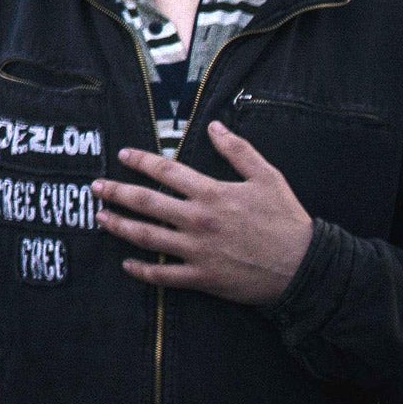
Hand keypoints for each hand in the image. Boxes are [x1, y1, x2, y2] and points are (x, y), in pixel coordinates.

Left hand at [92, 121, 313, 304]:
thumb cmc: (286, 220)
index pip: (166, 172)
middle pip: (146, 203)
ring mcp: (198, 251)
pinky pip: (165, 276)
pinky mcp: (203, 278)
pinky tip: (127, 265)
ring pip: (148, 238)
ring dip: (120, 227)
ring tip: (101, 219)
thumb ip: (238, 150)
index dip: (140, 161)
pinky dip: (143, 272)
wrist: (306, 267)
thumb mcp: (267, 177)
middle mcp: (198, 221)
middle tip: (96, 187)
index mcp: (212, 194)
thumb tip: (214, 125)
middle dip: (117, 193)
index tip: (122, 155)